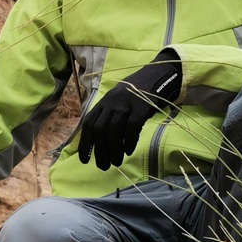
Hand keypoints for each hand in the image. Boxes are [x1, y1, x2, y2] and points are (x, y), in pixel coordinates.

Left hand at [77, 50, 181, 170]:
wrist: (157, 75)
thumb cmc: (136, 93)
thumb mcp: (116, 101)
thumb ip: (107, 117)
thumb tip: (99, 144)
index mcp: (103, 102)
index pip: (89, 124)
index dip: (85, 143)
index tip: (84, 160)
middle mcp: (111, 103)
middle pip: (100, 130)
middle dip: (100, 151)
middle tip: (103, 166)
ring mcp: (126, 104)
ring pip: (115, 130)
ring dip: (114, 150)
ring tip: (116, 162)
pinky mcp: (141, 107)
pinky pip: (132, 127)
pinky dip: (129, 141)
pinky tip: (128, 151)